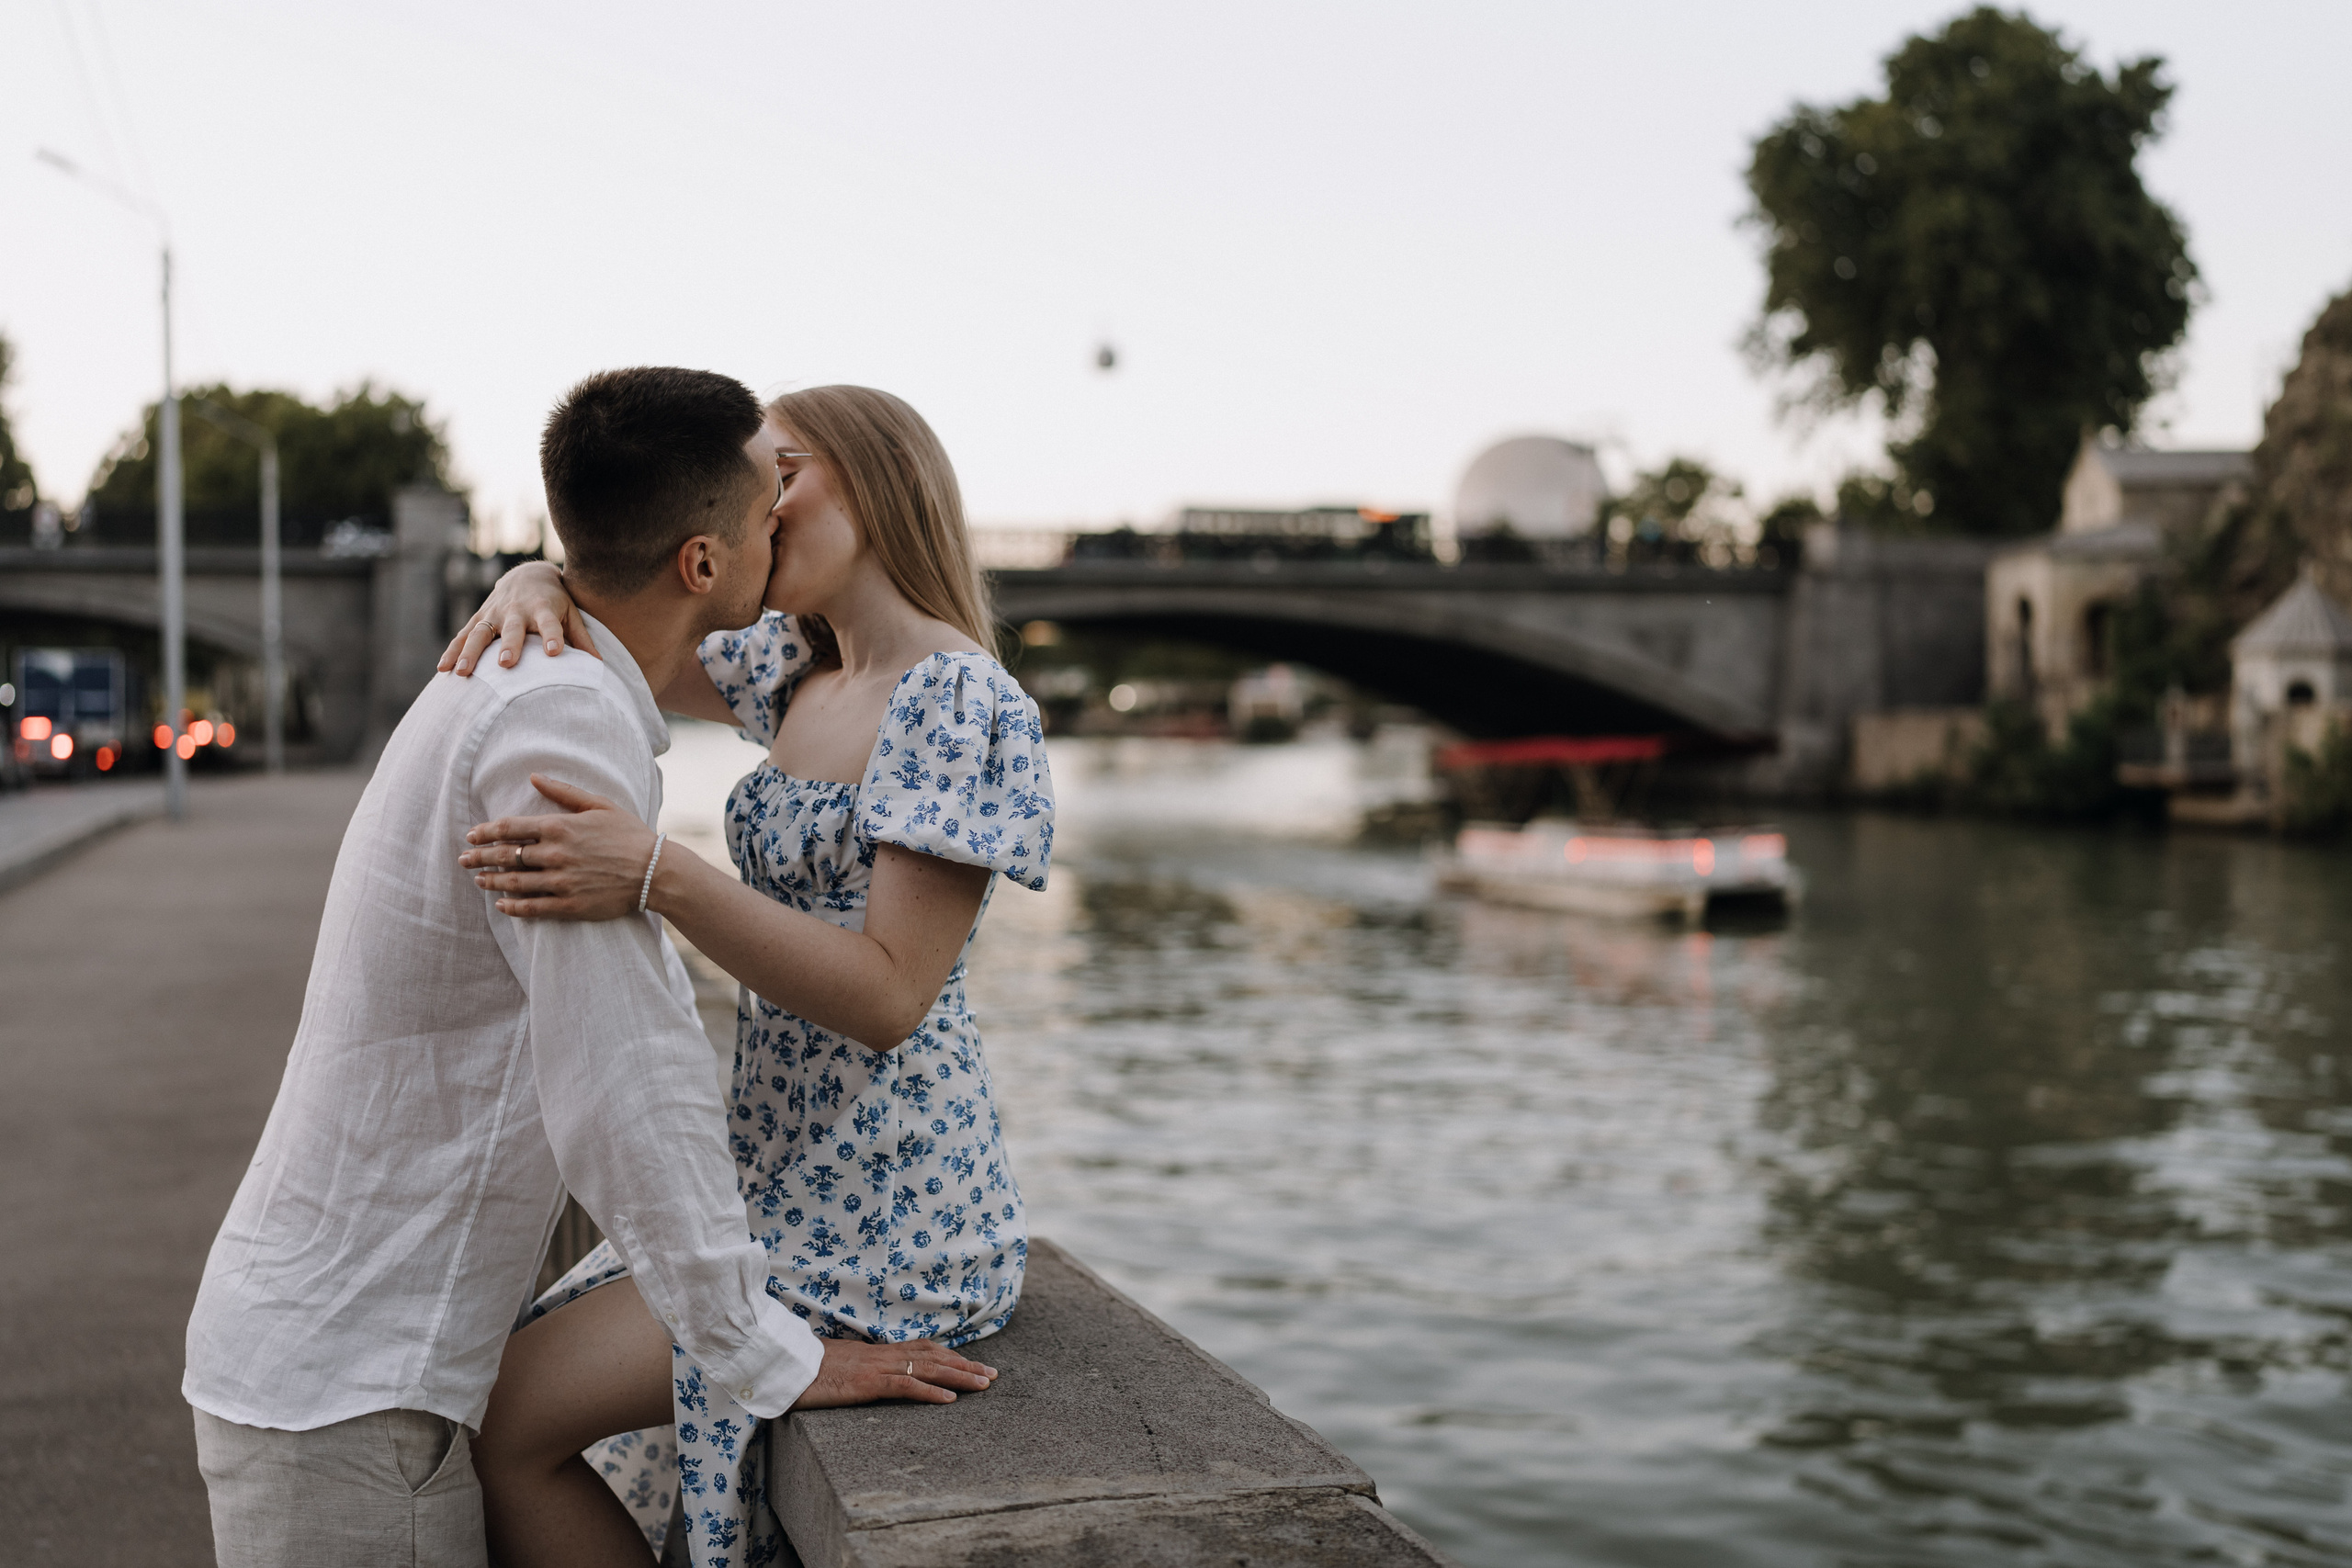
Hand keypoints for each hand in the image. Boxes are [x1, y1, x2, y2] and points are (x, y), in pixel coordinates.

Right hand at [439, 562, 599, 676]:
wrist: (528, 575)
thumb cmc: (555, 601)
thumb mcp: (571, 614)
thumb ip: (582, 639)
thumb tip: (599, 665)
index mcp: (543, 609)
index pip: (549, 624)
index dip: (553, 637)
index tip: (555, 653)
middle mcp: (516, 611)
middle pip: (512, 630)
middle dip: (509, 646)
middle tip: (506, 664)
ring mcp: (495, 613)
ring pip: (480, 633)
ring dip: (470, 653)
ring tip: (464, 674)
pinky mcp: (480, 618)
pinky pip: (463, 636)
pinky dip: (452, 651)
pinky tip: (443, 669)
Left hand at [463, 775, 661, 919]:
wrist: (655, 871)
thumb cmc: (630, 835)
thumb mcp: (600, 804)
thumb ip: (564, 791)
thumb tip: (534, 776)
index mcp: (560, 827)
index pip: (510, 828)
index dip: (486, 832)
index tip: (471, 835)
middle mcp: (555, 854)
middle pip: (505, 855)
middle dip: (479, 857)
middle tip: (463, 860)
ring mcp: (560, 881)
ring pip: (514, 882)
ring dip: (491, 882)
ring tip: (478, 881)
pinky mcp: (569, 905)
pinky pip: (532, 907)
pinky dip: (513, 907)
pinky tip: (501, 906)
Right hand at [791, 1338, 998, 1409]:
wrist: (782, 1364)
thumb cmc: (802, 1368)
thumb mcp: (833, 1367)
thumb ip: (850, 1370)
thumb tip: (855, 1376)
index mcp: (875, 1353)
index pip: (920, 1349)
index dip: (948, 1355)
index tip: (970, 1362)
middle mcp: (881, 1356)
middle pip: (933, 1356)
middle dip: (965, 1365)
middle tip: (992, 1374)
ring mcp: (876, 1368)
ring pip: (927, 1367)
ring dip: (959, 1376)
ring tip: (984, 1384)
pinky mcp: (867, 1384)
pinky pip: (905, 1386)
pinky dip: (931, 1391)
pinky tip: (950, 1400)